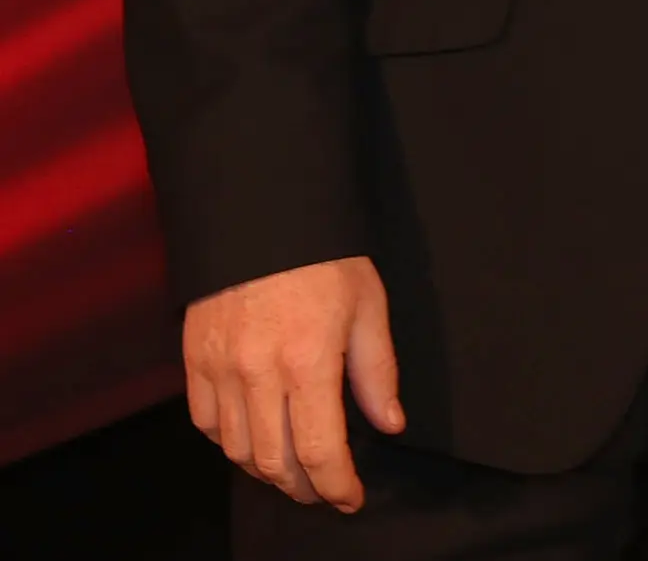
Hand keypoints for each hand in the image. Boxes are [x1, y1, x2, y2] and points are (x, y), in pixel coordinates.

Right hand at [184, 255, 402, 510]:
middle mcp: (257, 373)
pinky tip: (252, 440)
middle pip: (274, 460)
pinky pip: (205, 423)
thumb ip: (377, 370)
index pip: (319, 449)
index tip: (351, 498)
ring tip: (293, 473)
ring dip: (266, 471)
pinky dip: (228, 443)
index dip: (336, 485)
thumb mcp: (369, 305)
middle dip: (302, 487)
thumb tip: (388, 422)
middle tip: (324, 490)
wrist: (262, 215)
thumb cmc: (324, 257)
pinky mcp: (193, 360)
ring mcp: (219, 369)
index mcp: (308, 361)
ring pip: (236, 450)